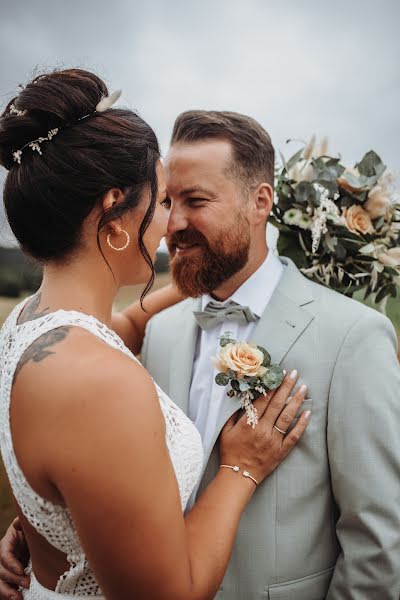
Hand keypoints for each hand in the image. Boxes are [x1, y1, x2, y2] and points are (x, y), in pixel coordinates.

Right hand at [0, 518, 29, 599]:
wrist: (42, 542)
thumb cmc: (35, 532)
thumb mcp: (30, 527)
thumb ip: (23, 524)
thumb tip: (17, 522)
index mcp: (8, 544)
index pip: (4, 554)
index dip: (11, 564)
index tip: (21, 570)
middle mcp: (5, 558)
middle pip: (1, 571)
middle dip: (13, 578)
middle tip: (27, 583)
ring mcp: (7, 570)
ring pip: (0, 582)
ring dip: (8, 591)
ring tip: (18, 598)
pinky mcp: (13, 579)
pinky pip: (7, 588)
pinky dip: (10, 594)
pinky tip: (19, 598)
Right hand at [219, 370, 308, 484]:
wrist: (238, 476)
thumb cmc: (231, 452)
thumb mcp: (226, 431)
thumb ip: (234, 414)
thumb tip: (243, 398)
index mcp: (249, 423)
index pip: (263, 400)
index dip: (271, 386)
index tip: (278, 374)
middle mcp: (263, 430)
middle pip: (277, 404)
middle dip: (286, 387)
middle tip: (294, 373)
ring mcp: (274, 440)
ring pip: (287, 417)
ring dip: (296, 401)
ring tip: (303, 387)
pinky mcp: (281, 451)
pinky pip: (294, 436)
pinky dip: (301, 424)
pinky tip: (308, 413)